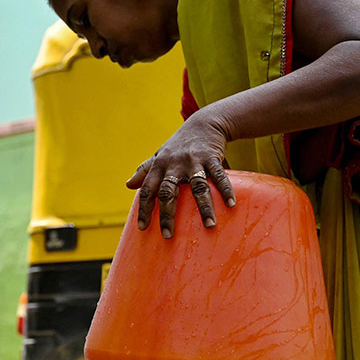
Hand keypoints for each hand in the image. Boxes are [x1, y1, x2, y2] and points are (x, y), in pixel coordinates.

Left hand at [126, 111, 235, 237]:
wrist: (204, 123)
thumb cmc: (179, 144)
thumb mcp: (160, 155)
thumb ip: (145, 170)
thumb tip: (128, 185)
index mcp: (159, 166)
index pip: (147, 190)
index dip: (143, 209)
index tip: (142, 228)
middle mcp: (174, 164)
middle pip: (168, 192)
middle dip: (167, 215)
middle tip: (168, 236)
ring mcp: (193, 161)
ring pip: (197, 187)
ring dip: (204, 207)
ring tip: (209, 225)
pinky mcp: (211, 157)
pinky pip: (218, 176)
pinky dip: (225, 190)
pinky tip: (231, 204)